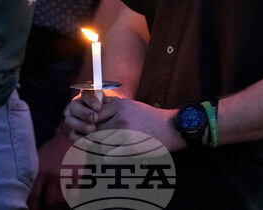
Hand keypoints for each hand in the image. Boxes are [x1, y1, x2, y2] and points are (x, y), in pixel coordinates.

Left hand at [28, 131, 70, 209]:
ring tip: (57, 197)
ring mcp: (65, 175)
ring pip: (61, 199)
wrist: (68, 136)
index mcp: (39, 171)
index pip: (34, 196)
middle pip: (48, 201)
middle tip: (47, 202)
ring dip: (59, 201)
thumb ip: (32, 177)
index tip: (33, 209)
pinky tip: (68, 194)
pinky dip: (70, 197)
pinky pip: (73, 194)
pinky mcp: (76, 175)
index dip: (33, 206)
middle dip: (47, 203)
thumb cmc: (50, 151)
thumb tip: (26, 195)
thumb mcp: (37, 161)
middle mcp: (51, 174)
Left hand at [64, 90, 181, 154]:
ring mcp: (126, 133)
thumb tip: (91, 115)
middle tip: (102, 142)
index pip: (94, 116)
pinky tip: (118, 154)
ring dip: (105, 148)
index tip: (95, 130)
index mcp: (120, 105)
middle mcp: (121, 117)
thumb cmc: (149, 118)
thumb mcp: (130, 105)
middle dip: (97, 138)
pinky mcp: (130, 147)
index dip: (92, 125)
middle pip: (95, 131)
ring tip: (114, 147)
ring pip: (101, 145)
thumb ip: (111, 108)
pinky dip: (111, 157)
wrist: (171, 128)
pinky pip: (109, 156)